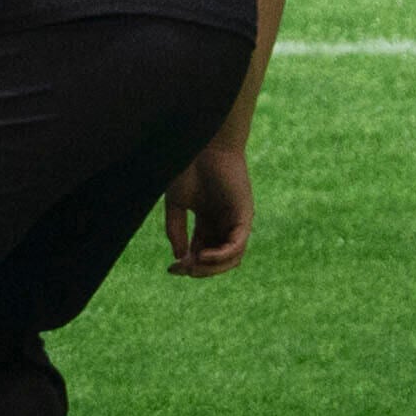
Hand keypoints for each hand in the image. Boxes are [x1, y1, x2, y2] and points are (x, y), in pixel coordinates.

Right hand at [164, 138, 253, 275]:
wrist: (204, 145)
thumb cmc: (190, 168)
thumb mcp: (176, 205)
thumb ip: (176, 230)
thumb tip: (179, 257)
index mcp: (208, 223)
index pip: (202, 255)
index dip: (188, 266)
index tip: (171, 269)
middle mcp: (225, 225)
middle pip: (218, 262)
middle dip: (199, 270)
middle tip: (182, 268)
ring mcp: (237, 222)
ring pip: (232, 260)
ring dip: (212, 268)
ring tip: (193, 264)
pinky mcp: (244, 216)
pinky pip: (237, 245)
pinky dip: (222, 255)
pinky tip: (204, 256)